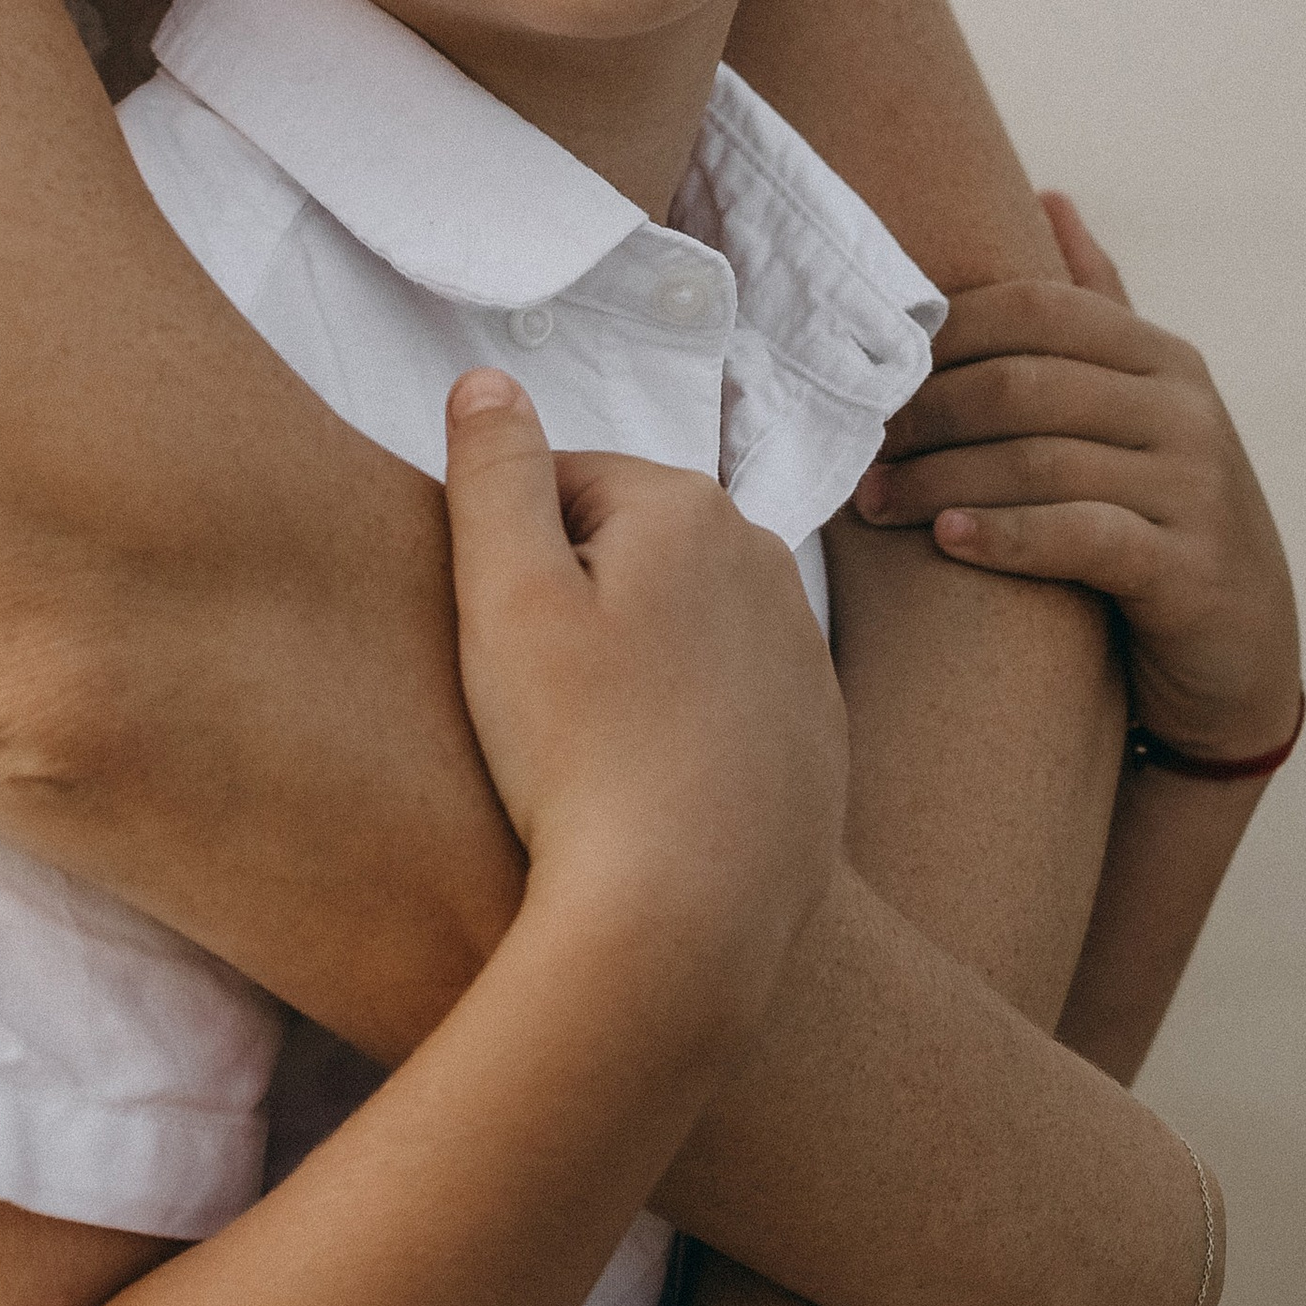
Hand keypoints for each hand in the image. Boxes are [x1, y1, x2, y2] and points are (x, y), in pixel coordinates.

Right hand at [442, 372, 844, 990]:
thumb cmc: (577, 754)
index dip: (506, 558)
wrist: (681, 926)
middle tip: (532, 702)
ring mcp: (803, 658)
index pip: (561, 486)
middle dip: (573, 606)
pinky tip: (640, 793)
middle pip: (626, 552)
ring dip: (629, 666)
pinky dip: (682, 732)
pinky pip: (726, 706)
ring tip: (583, 757)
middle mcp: (767, 561)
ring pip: (678, 629)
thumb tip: (488, 380)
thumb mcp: (502, 594)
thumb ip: (493, 469)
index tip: (496, 640)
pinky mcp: (818, 745)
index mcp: (688, 507)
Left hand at [851, 194, 1299, 757]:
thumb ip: (1098, 309)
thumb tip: (1050, 195)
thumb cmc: (1161, 516)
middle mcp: (1186, 410)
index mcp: (1162, 357)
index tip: (871, 367)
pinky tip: (946, 540)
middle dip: (925, 414)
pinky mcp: (1190, 570)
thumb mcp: (1140, 407)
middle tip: (858, 447)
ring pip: (1039, 462)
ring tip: (875, 502)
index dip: (944, 330)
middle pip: (1023, 385)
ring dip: (939, 481)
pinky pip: (1080, 537)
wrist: (1242, 652)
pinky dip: (1004, 535)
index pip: (1034, 308)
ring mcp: (1195, 489)